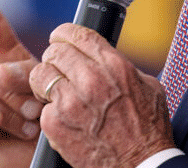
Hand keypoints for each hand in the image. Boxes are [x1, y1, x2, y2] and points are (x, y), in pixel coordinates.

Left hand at [29, 23, 174, 167]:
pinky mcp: (55, 124)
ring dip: (45, 81)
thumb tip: (103, 56)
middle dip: (55, 58)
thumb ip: (122, 65)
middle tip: (59, 69)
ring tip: (56, 92)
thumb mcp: (147, 86)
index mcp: (113, 66)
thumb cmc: (148, 129)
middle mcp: (90, 80)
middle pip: (55, 51)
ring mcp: (69, 103)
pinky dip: (50, 111)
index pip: (77, 33)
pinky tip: (65, 118)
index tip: (60, 38)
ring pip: (39, 74)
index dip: (64, 33)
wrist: (141, 165)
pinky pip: (42, 106)